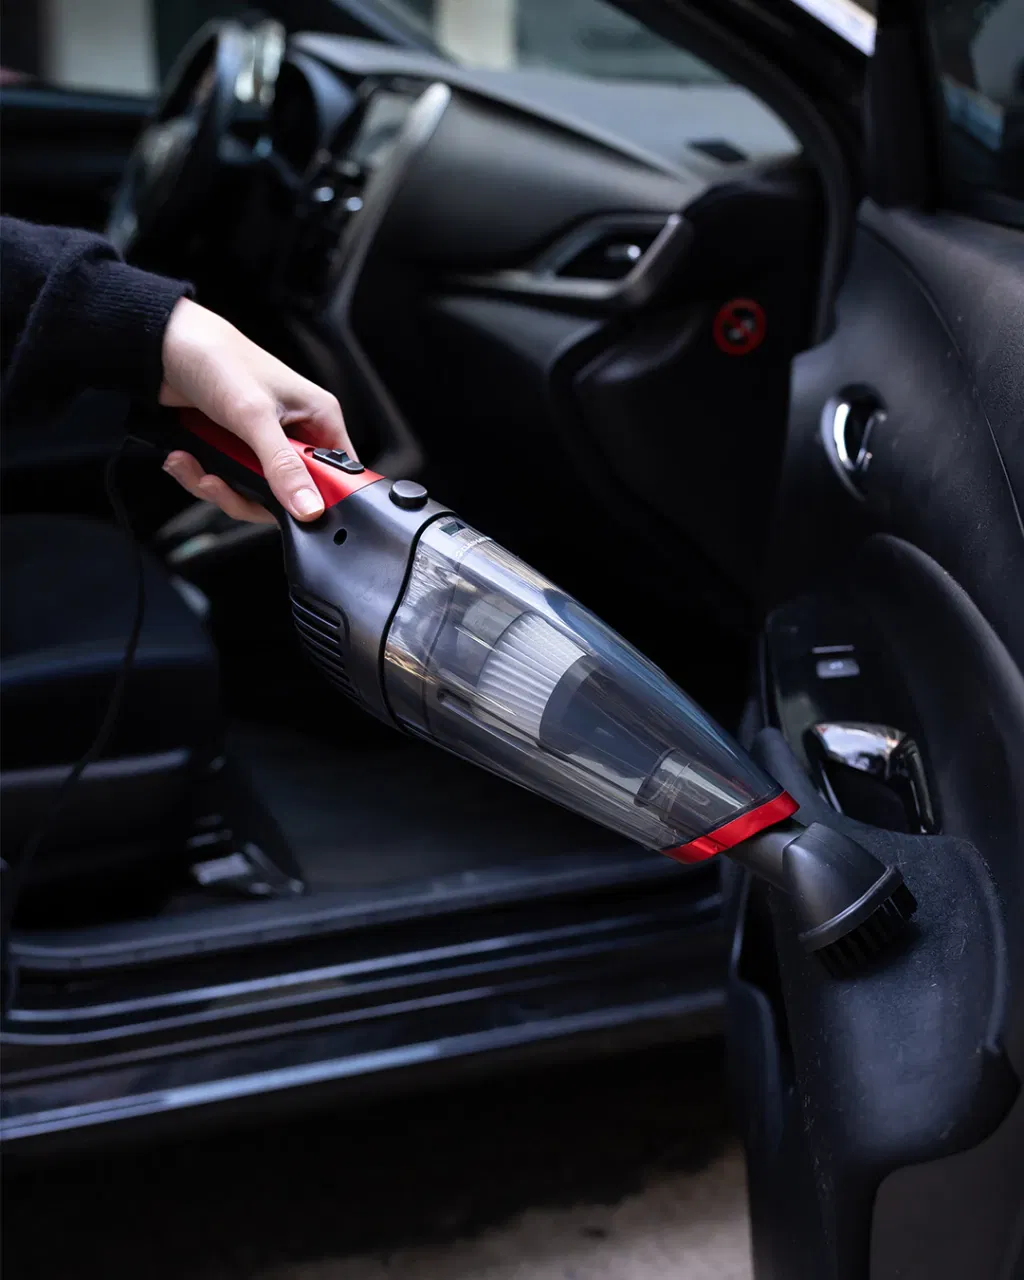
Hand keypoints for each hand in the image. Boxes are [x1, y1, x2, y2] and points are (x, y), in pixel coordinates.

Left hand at [159, 297, 353, 522]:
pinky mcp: (232, 449)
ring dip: (219, 489)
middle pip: (291, 493)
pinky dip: (201, 478)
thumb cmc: (217, 357)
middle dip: (250, 497)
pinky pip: (227, 483)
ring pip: (254, 494)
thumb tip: (310, 508)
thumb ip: (282, 467)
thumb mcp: (254, 416)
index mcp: (317, 417)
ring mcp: (261, 443)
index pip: (338, 474)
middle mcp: (294, 432)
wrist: (162, 346)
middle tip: (224, 485)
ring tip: (197, 469)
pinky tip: (185, 459)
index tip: (293, 510)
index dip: (320, 498)